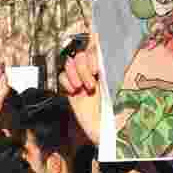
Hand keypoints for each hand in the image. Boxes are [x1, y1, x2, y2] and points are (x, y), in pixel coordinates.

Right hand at [58, 32, 102, 146]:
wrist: (97, 129)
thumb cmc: (108, 112)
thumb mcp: (111, 91)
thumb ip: (106, 70)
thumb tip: (104, 46)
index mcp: (103, 69)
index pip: (96, 48)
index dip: (93, 42)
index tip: (95, 50)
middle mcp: (90, 71)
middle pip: (80, 55)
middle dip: (83, 68)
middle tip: (91, 85)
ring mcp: (79, 78)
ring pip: (70, 63)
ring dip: (75, 74)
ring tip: (81, 88)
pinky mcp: (69, 87)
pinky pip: (62, 75)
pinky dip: (66, 82)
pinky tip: (73, 91)